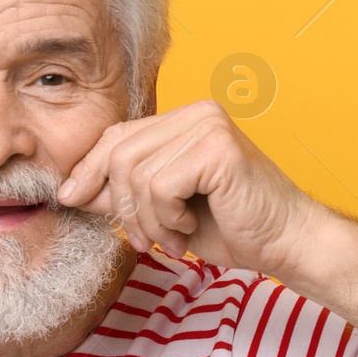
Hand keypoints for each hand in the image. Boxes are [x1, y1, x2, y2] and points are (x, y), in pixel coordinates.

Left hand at [56, 99, 324, 277]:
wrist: (286, 243)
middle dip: (123, 206)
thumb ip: (124, 192)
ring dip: (148, 221)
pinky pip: (159, 187)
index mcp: (184, 120)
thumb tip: (71, 189)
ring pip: (136, 174)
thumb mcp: (164, 209)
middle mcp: (196, 113)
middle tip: (145, 241)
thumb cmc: (232, 227)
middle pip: (119, 154)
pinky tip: (189, 229)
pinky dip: (166, 219)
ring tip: (173, 239)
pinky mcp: (216, 148)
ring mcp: (207, 126)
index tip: (72, 198)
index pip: (117, 136)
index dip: (88, 169)